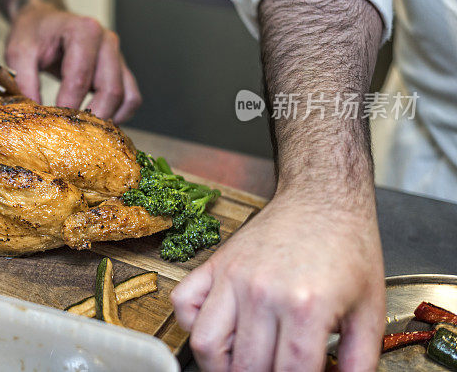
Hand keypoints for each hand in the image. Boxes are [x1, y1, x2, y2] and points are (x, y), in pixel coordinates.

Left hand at [4, 1, 141, 122]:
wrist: (44, 20)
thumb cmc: (34, 32)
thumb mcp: (18, 51)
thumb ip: (23, 81)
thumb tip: (33, 113)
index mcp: (83, 31)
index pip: (80, 77)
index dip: (68, 104)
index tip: (54, 122)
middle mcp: (107, 41)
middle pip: (110, 89)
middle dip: (92, 117)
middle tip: (72, 134)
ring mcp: (117, 56)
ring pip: (126, 96)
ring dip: (109, 118)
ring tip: (86, 132)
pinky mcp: (120, 69)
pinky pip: (131, 97)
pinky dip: (121, 114)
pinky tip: (100, 123)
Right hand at [171, 187, 384, 371]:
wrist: (324, 199)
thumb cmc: (348, 248)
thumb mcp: (369, 310)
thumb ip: (359, 362)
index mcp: (305, 307)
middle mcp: (262, 293)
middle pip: (247, 367)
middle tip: (278, 369)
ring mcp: (232, 277)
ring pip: (204, 344)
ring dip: (220, 366)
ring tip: (242, 364)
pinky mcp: (216, 264)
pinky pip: (183, 305)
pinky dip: (191, 326)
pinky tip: (219, 330)